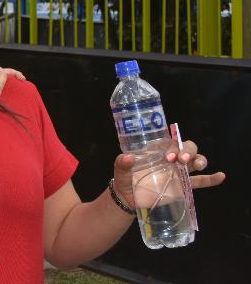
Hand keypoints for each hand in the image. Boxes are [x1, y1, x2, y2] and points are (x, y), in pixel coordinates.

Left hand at [111, 139, 225, 209]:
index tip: (168, 156)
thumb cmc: (125, 180)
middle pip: (187, 148)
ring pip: (196, 161)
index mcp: (157, 151)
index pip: (171, 142)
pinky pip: (200, 181)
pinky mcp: (183, 186)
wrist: (129, 199)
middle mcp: (171, 159)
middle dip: (187, 151)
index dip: (174, 145)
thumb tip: (128, 158)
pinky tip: (221, 176)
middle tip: (180, 160)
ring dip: (199, 160)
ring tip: (195, 165)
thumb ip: (122, 163)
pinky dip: (211, 178)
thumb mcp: (120, 170)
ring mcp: (178, 172)